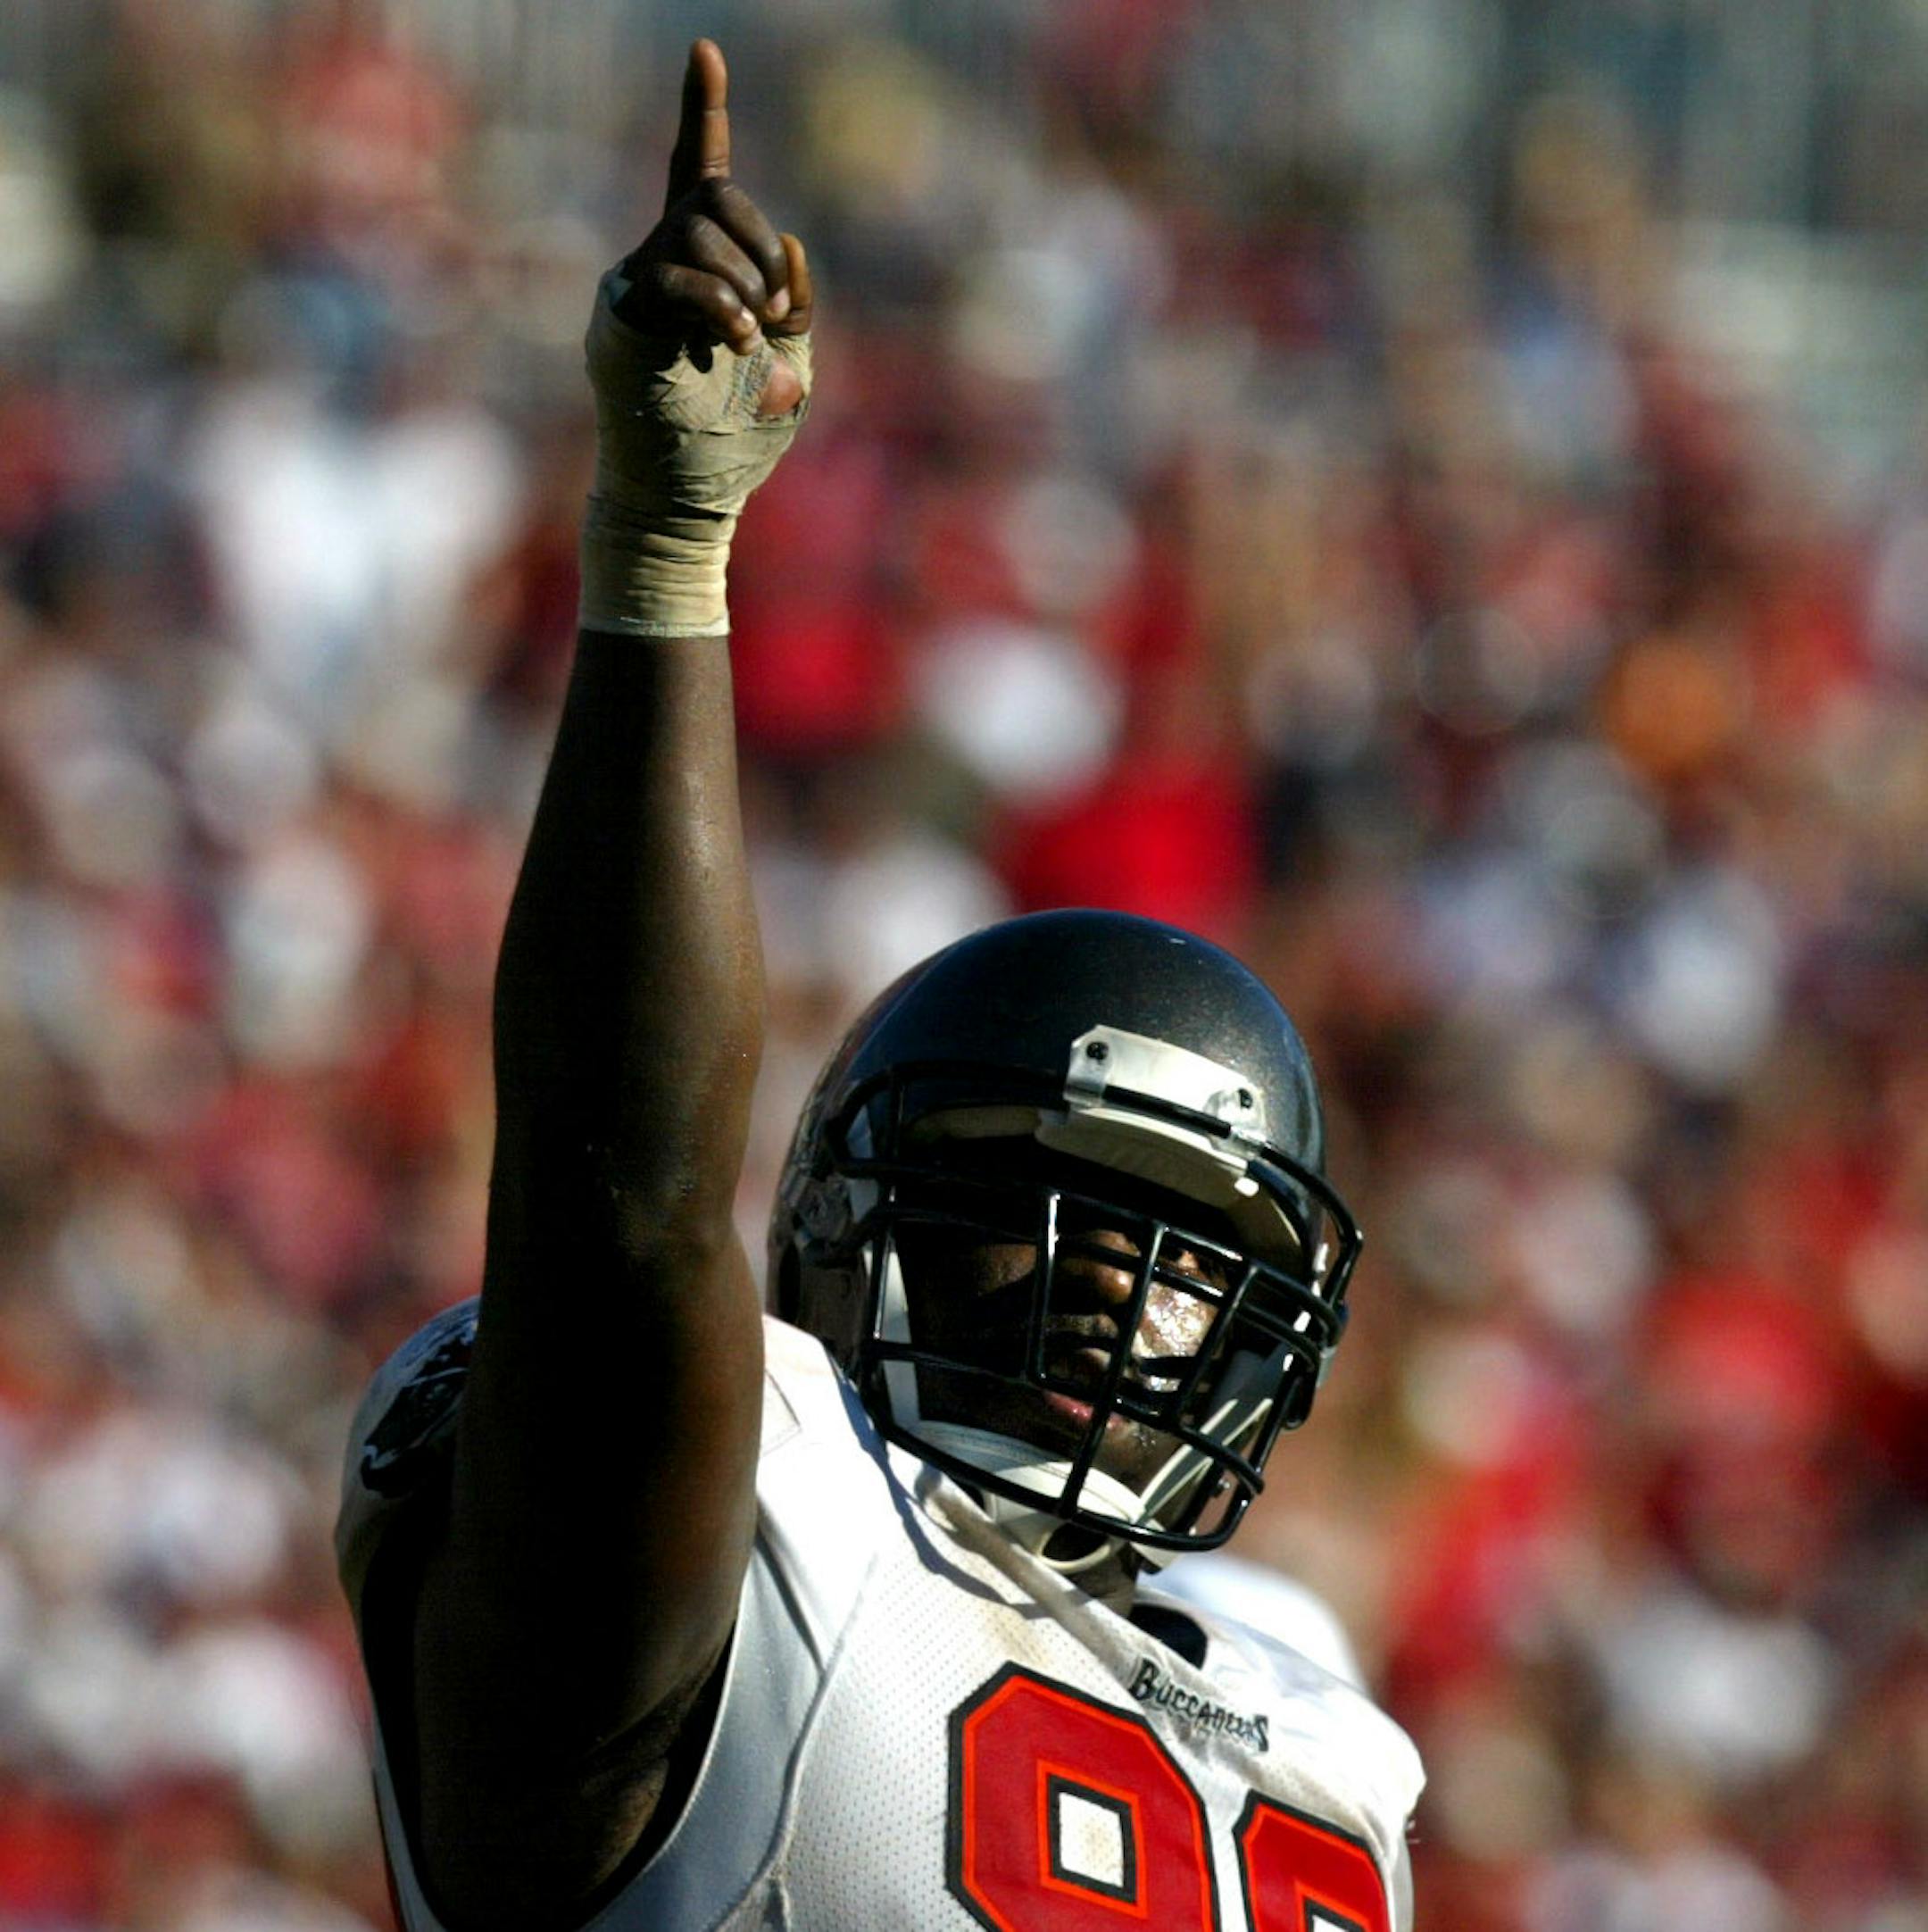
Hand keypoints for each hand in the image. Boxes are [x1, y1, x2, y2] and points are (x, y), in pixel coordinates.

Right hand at [578, 39, 813, 635]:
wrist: (687, 498)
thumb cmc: (737, 441)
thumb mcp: (793, 365)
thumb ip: (796, 304)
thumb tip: (794, 247)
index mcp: (706, 267)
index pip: (702, 175)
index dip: (704, 112)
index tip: (706, 50)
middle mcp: (664, 263)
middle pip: (715, 199)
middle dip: (759, 248)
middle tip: (774, 312)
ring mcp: (640, 286)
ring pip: (698, 231)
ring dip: (745, 283)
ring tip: (749, 341)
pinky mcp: (624, 315)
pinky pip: (676, 275)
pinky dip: (720, 305)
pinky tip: (735, 344)